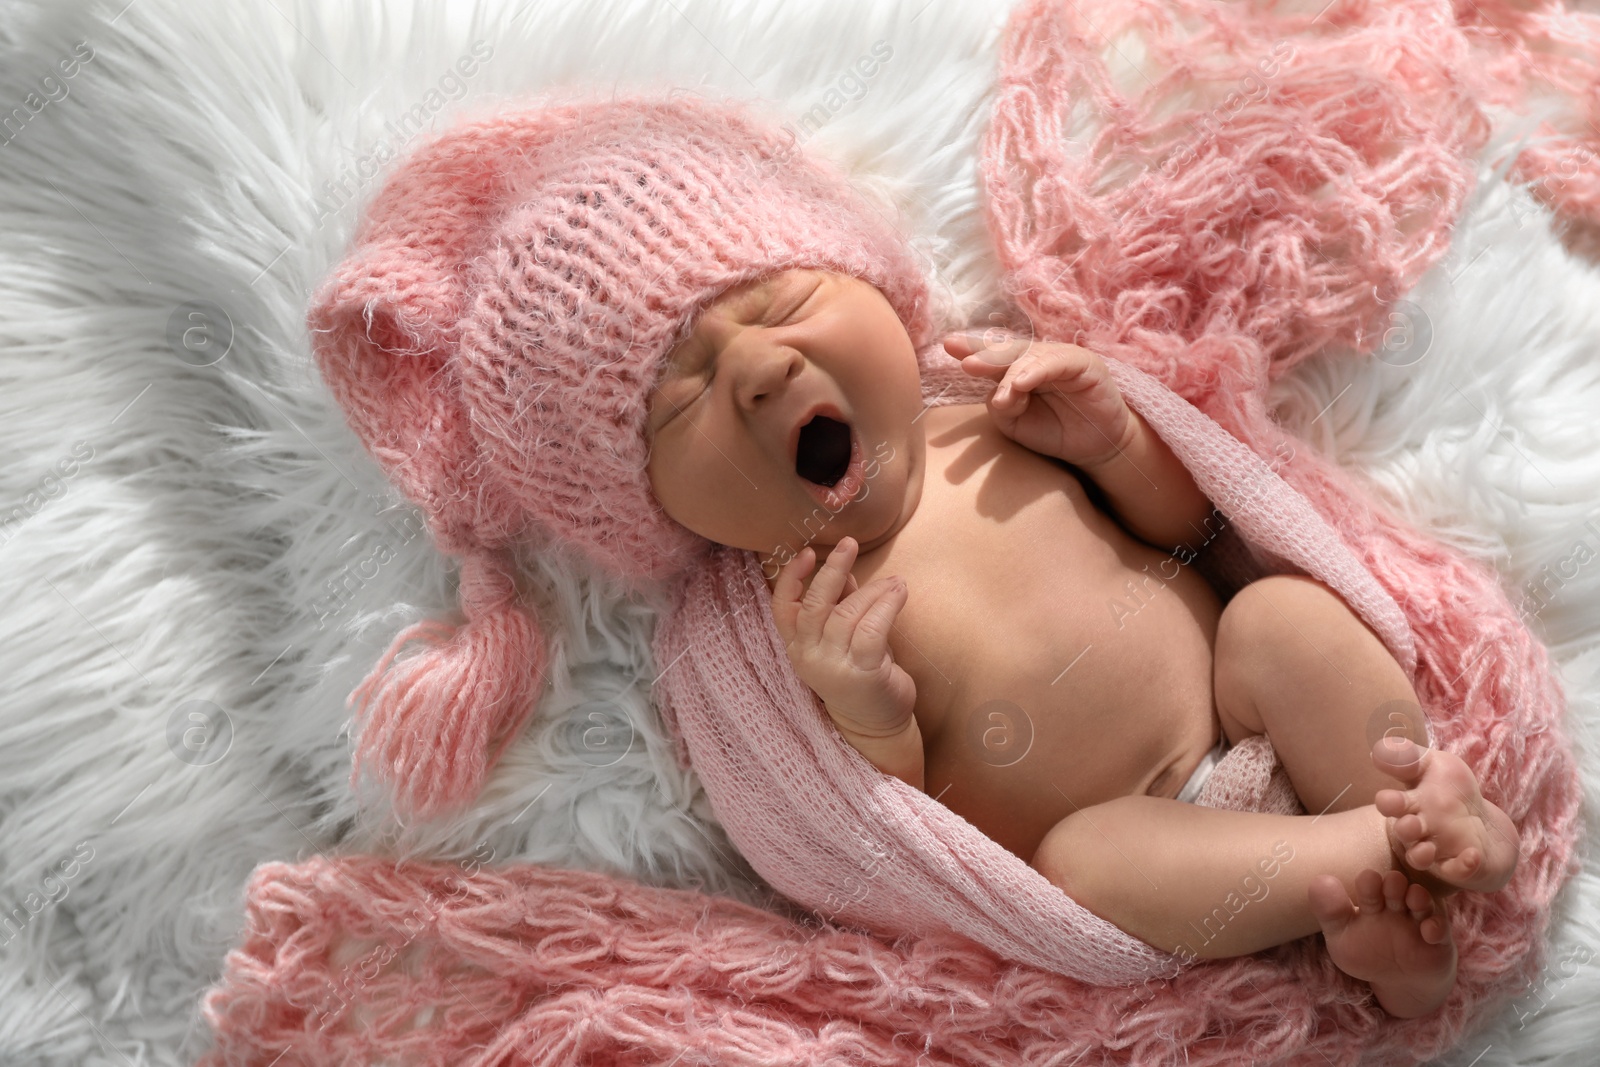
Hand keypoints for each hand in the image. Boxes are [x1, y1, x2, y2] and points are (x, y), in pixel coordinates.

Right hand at [769, 536, 916, 735]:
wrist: (876, 724)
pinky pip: (872, 630)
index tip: (806, 552)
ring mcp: (833, 668)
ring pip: (848, 614)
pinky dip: (886, 606)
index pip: (782, 608)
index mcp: (798, 646)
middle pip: (814, 606)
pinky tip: (899, 593)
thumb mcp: (844, 637)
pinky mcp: (863, 675)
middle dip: (832, 571)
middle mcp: (809, 657)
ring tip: (895, 581)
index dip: (790, 578)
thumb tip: (845, 571)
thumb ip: (840, 605)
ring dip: (873, 590)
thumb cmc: (859, 673)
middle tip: (848, 544)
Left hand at [943, 331, 1135, 468]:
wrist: (1095, 446)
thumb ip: (1001, 407)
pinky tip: (1022, 382)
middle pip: (1006, 349)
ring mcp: (1060, 358)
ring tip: (979, 371)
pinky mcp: (1084, 364)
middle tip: (962, 357)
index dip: (971, 349)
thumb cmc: (1053, 431)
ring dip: (1004, 368)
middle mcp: (1035, 359)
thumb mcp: (1016, 424)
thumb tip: (997, 395)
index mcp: (1015, 369)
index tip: (947, 346)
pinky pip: (1057, 363)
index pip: (990, 357)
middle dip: (982, 350)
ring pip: (1028, 356)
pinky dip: (1038, 371)